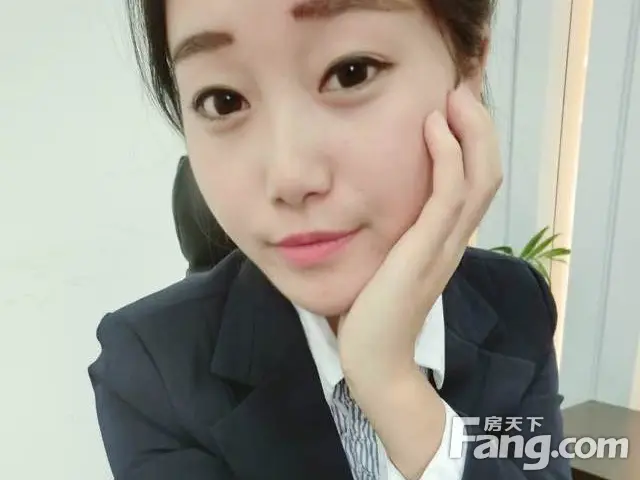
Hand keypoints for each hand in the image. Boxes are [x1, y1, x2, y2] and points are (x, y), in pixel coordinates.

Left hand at [338, 82, 501, 382]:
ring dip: (470, 131)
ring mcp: (442, 246)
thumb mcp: (386, 264)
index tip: (452, 107)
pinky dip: (447, 158)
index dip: (472, 142)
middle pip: (486, 173)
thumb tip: (368, 207)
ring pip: (477, 178)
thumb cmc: (372, 313)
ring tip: (454, 96)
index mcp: (444, 241)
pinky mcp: (423, 252)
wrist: (374, 362)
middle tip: (460, 90)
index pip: (473, 182)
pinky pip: (447, 196)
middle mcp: (452, 240)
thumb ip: (391, 237)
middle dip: (479, 127)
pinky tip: (432, 129)